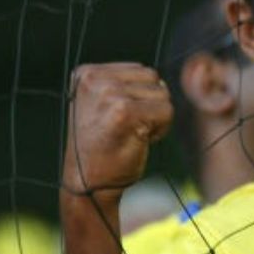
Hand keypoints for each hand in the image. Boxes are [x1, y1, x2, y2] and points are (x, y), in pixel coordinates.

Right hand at [62, 63, 171, 205]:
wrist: (88, 183)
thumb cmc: (103, 147)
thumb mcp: (103, 106)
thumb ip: (123, 86)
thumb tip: (161, 81)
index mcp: (86, 74)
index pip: (140, 70)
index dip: (140, 98)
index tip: (119, 119)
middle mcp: (94, 79)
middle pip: (153, 78)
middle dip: (150, 105)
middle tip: (128, 128)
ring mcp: (108, 93)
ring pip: (162, 94)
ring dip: (156, 118)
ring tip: (132, 133)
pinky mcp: (123, 111)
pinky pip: (167, 111)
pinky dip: (161, 129)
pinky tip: (139, 140)